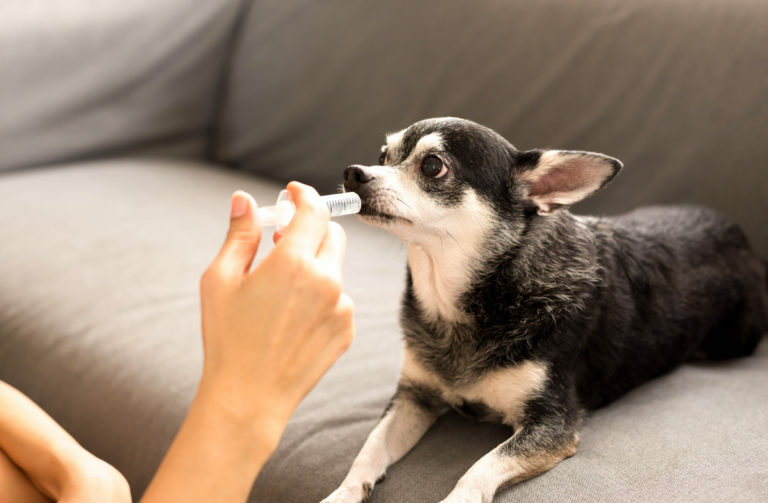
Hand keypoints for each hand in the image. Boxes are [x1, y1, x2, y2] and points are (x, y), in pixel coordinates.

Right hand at [199, 181, 354, 444]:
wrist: (249, 398)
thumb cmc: (228, 338)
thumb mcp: (220, 280)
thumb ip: (240, 234)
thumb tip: (244, 199)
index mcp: (293, 262)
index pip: (314, 210)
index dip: (304, 194)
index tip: (293, 192)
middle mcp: (326, 280)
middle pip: (331, 234)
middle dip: (311, 228)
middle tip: (283, 240)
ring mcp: (341, 306)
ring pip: (334, 267)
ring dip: (314, 266)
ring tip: (280, 293)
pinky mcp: (347, 328)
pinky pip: (339, 298)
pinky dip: (321, 296)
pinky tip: (292, 319)